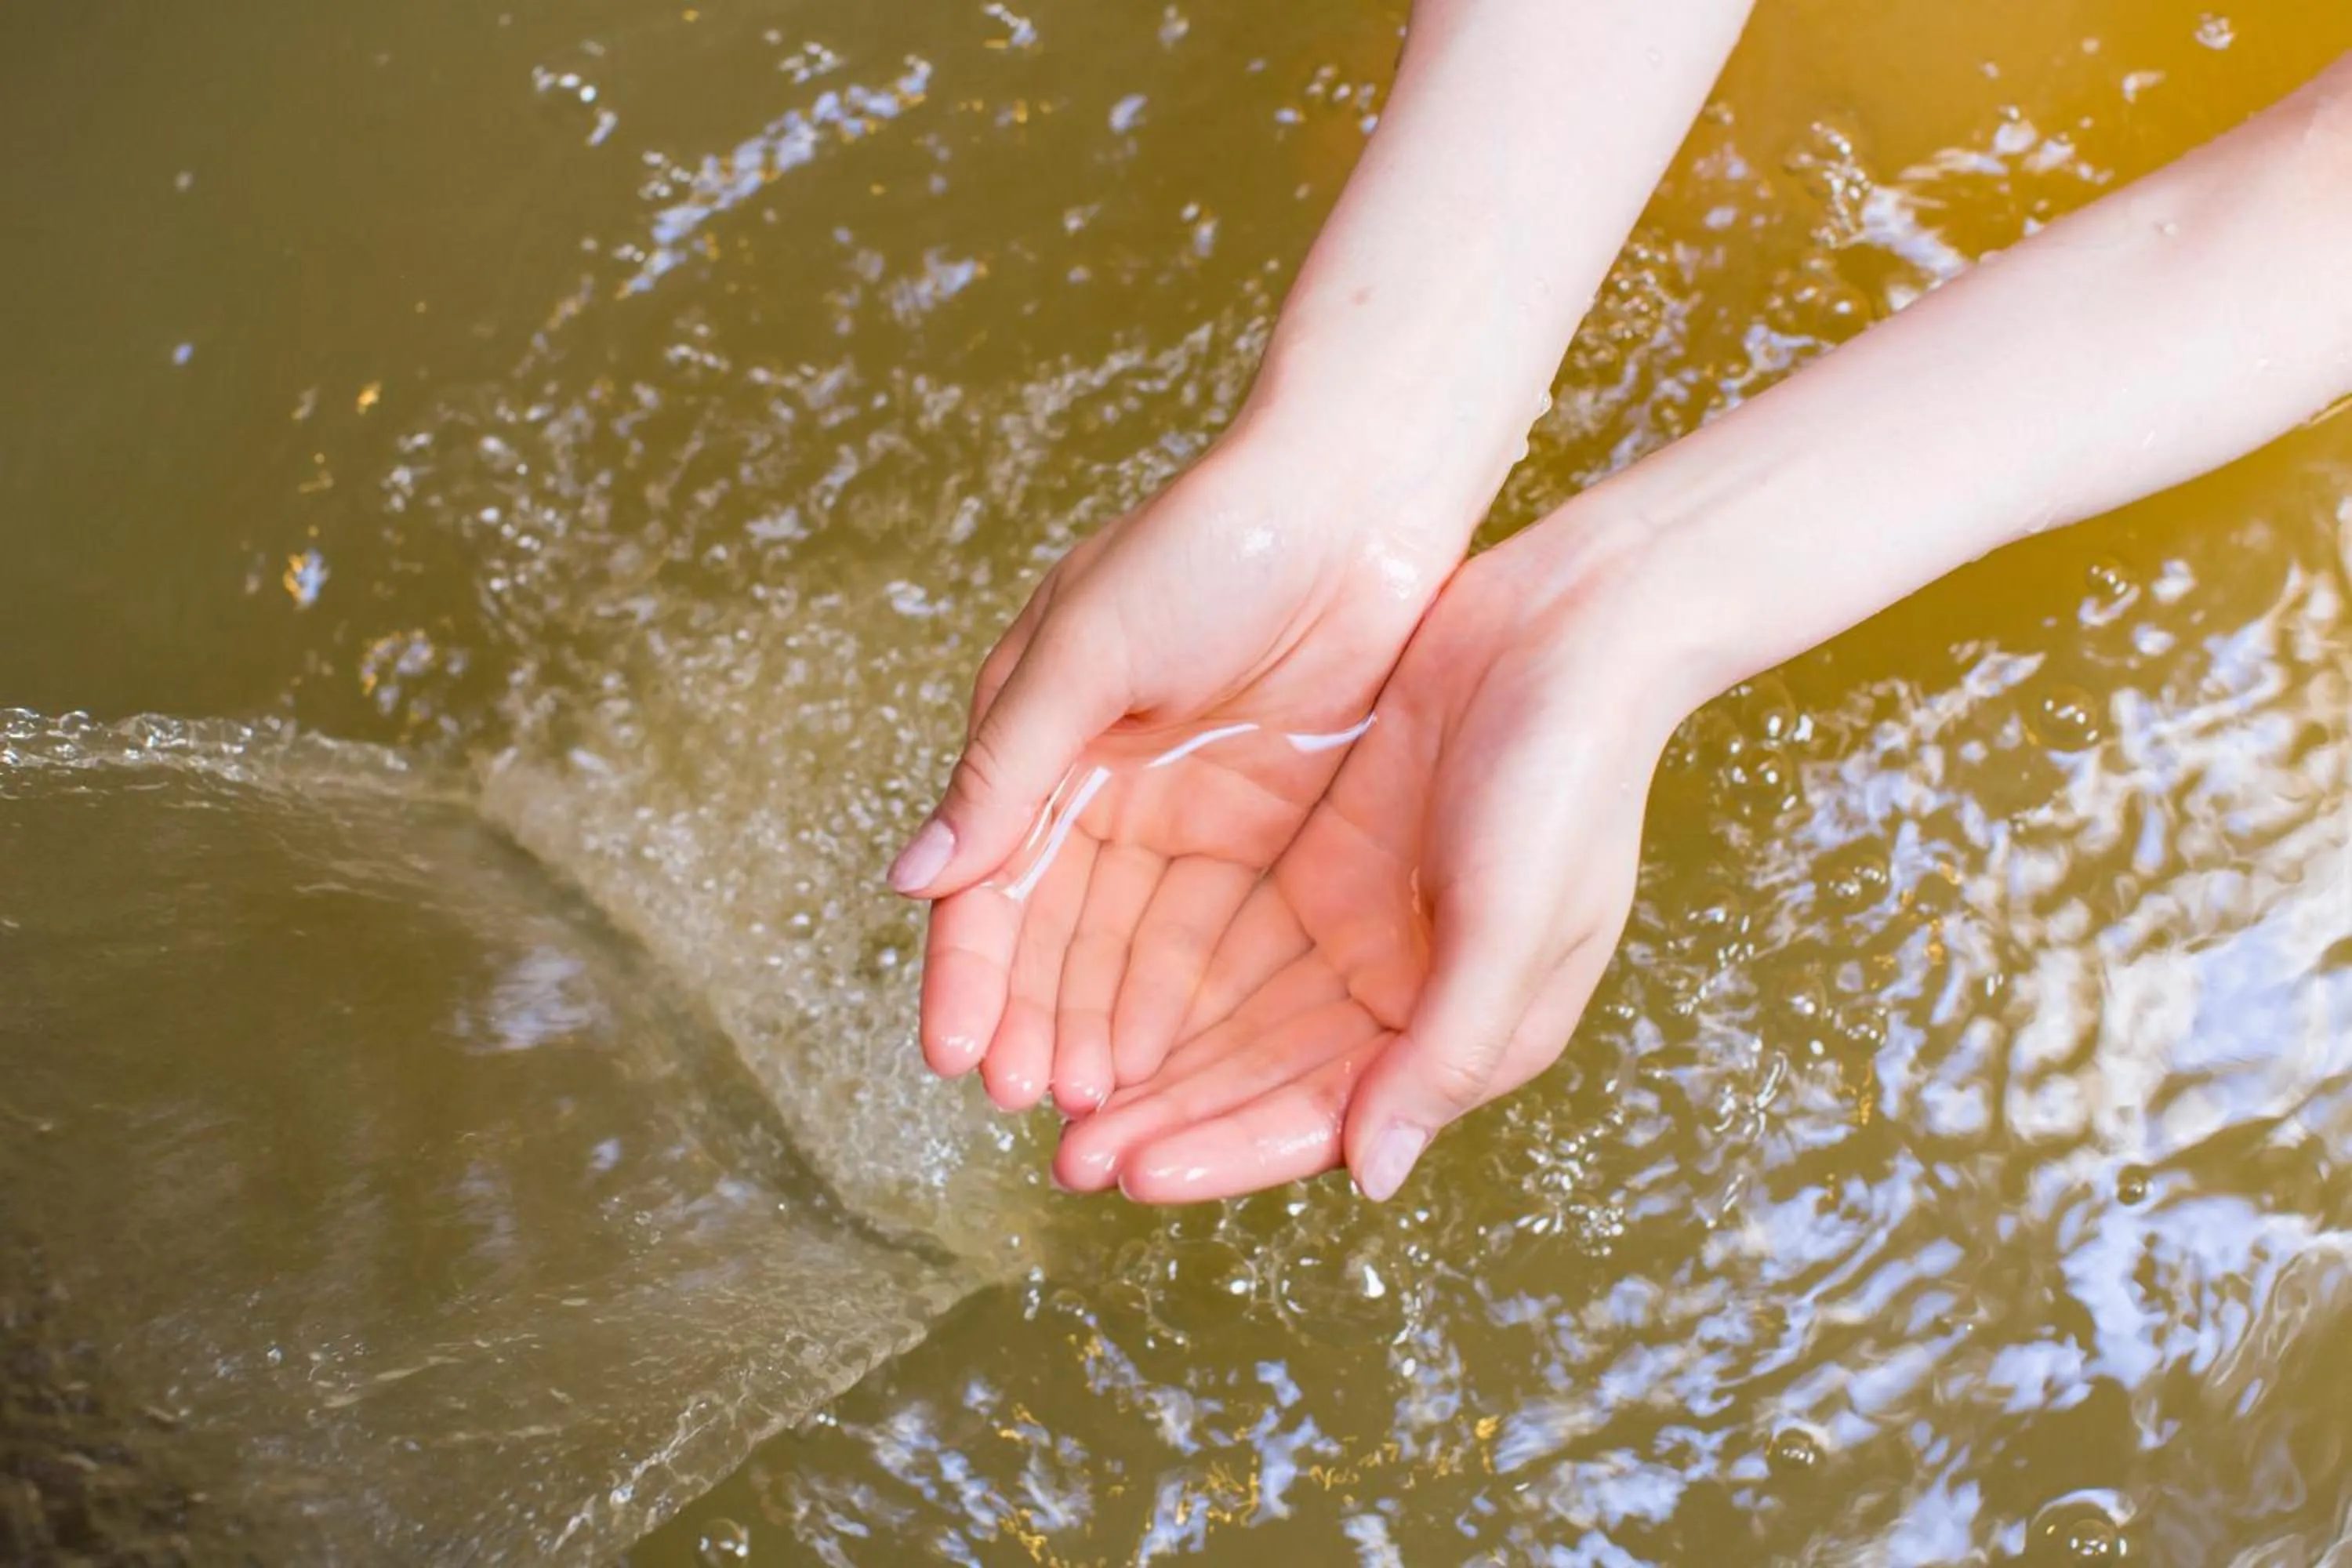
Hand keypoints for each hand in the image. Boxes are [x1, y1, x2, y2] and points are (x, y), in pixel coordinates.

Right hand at [891, 436, 1469, 1114]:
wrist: (1360, 493)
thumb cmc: (1210, 542)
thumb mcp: (1090, 645)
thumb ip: (1007, 768)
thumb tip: (912, 879)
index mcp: (1039, 733)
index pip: (988, 876)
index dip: (970, 971)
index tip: (958, 1059)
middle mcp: (1099, 782)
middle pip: (1053, 930)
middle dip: (1035, 1018)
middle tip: (1032, 1105)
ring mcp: (1182, 809)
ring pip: (1125, 946)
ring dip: (1101, 1024)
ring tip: (1095, 1111)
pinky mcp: (1263, 825)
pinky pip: (1209, 932)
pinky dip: (1178, 997)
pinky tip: (1165, 1063)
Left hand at [1051, 513, 1697, 1202]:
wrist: (1574, 623)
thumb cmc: (1569, 778)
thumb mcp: (1520, 922)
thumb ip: (1448, 1050)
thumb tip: (1373, 1177)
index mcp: (1463, 1031)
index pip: (1322, 1119)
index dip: (1224, 1151)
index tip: (1129, 1174)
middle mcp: (1401, 992)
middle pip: (1260, 1078)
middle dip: (1166, 1120)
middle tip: (1063, 1156)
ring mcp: (1356, 921)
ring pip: (1230, 1012)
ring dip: (1150, 1054)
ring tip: (1049, 1088)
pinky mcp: (1323, 853)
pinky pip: (1224, 931)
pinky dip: (1163, 966)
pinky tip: (1087, 989)